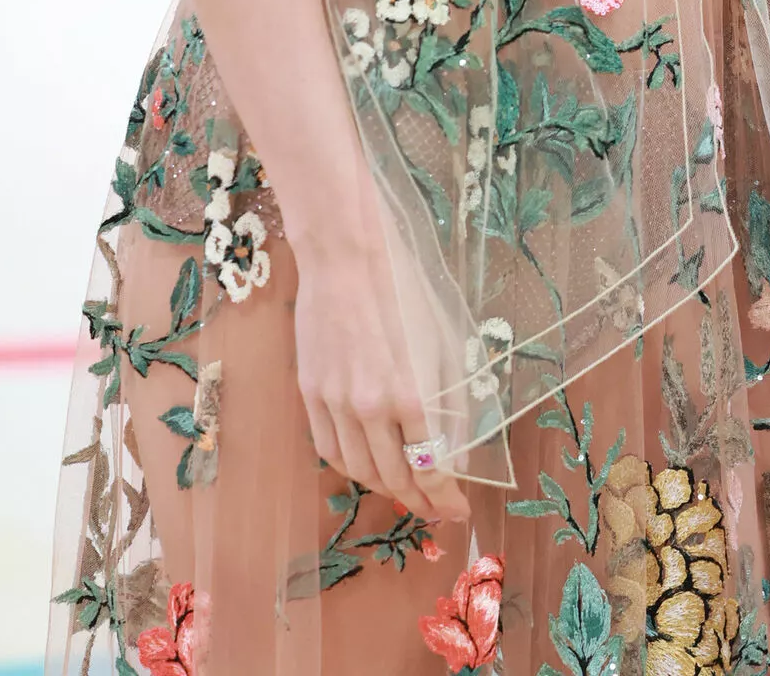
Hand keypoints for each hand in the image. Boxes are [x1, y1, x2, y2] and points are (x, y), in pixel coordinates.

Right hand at [294, 250, 468, 524]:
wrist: (347, 258)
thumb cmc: (404, 292)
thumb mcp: (444, 344)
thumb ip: (450, 401)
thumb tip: (457, 450)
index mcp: (410, 394)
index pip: (429, 467)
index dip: (445, 497)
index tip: (458, 511)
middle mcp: (370, 408)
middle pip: (394, 476)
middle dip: (419, 500)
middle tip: (435, 509)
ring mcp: (334, 403)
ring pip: (358, 469)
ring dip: (384, 487)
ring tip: (404, 491)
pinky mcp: (311, 393)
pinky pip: (330, 448)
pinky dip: (350, 466)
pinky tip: (367, 467)